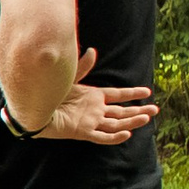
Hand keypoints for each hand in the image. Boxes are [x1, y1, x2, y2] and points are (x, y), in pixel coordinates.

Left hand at [38, 50, 158, 143]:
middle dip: (138, 110)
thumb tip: (92, 51)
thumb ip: (82, 67)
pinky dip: (114, 137)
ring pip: (116, 123)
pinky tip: (127, 133)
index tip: (147, 92)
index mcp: (93, 96)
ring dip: (131, 121)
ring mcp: (89, 121)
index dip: (132, 93)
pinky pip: (101, 136)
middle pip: (121, 111)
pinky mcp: (82, 132)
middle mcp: (94, 110)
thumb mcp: (69, 78)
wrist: (32, 107)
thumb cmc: (48, 92)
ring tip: (147, 117)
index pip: (118, 95)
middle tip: (155, 110)